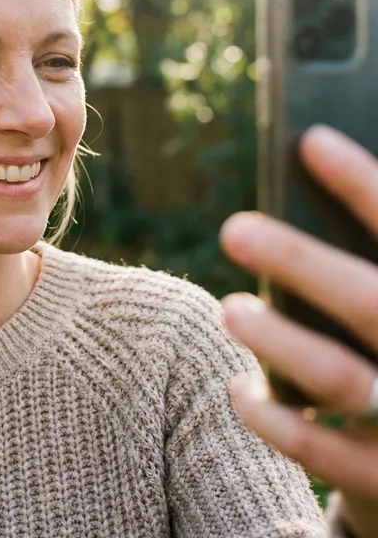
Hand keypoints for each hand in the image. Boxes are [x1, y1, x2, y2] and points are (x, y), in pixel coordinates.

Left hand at [219, 125, 377, 537]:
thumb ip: (359, 257)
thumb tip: (306, 166)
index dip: (365, 185)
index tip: (309, 140)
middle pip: (375, 303)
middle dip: (303, 262)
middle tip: (235, 228)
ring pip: (347, 378)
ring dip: (282, 342)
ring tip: (230, 310)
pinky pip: (328, 454)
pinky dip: (278, 423)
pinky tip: (237, 391)